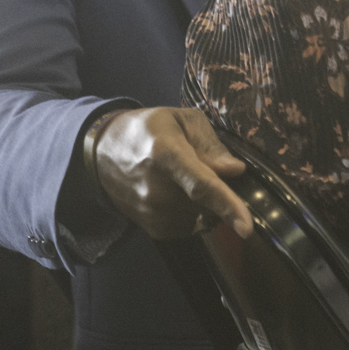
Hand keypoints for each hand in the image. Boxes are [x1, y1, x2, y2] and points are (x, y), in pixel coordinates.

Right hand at [90, 107, 253, 239]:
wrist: (102, 152)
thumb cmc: (148, 129)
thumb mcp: (181, 120)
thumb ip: (211, 144)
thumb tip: (235, 170)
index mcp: (166, 154)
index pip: (201, 185)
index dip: (227, 206)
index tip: (247, 227)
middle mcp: (157, 190)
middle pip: (207, 203)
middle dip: (220, 192)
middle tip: (204, 168)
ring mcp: (153, 213)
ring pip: (203, 217)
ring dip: (206, 203)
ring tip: (183, 179)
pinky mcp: (153, 229)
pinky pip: (191, 226)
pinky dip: (194, 213)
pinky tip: (178, 194)